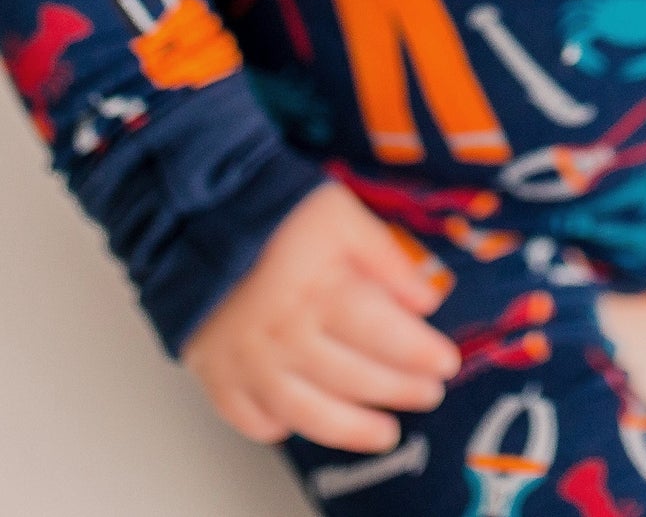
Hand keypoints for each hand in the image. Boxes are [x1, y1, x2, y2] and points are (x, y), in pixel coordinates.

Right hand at [181, 179, 461, 453]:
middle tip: (430, 394)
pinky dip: (276, 427)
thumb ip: (386, 258)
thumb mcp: (342, 215)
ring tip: (385, 433)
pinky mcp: (215, 373)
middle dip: (399, 389)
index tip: (447, 364)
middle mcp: (284, 335)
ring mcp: (247, 362)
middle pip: (353, 376)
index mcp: (319, 291)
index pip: (382, 334)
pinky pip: (248, 418)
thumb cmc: (277, 212)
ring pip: (306, 412)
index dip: (419, 353)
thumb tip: (426, 300)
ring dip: (351, 428)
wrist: (198, 214)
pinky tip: (301, 423)